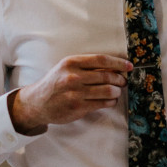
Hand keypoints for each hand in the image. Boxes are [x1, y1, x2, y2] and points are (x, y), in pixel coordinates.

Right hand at [9, 55, 131, 134]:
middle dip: (119, 79)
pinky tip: (110, 100)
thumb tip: (114, 67)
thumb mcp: (66, 68)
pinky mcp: (78, 107)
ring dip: (116, 91)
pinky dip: (111, 101)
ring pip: (108, 91)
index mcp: (71, 62)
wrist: (37, 102)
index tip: (129, 66)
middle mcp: (73, 76)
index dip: (118, 63)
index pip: (101, 60)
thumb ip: (86, 66)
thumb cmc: (55, 83)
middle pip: (107, 76)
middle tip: (123, 82)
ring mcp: (75, 93)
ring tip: (116, 92)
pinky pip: (103, 103)